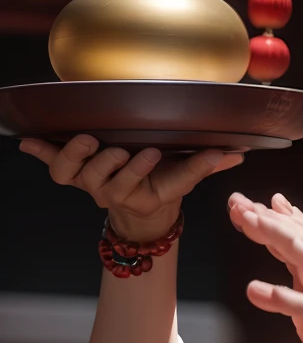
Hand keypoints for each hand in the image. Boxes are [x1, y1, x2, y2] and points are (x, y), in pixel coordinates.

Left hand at [20, 134, 243, 242]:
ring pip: (76, 172)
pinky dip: (40, 151)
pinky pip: (53, 164)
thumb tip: (236, 154)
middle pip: (103, 180)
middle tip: (120, 148)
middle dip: (111, 163)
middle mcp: (109, 190)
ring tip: (88, 138)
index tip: (151, 153)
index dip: (137, 171)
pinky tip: (26, 139)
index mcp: (137, 193)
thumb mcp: (186, 177)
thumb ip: (207, 165)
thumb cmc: (164, 183)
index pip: (135, 185)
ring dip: (77, 154)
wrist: (141, 204)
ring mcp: (89, 181)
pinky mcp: (73, 170)